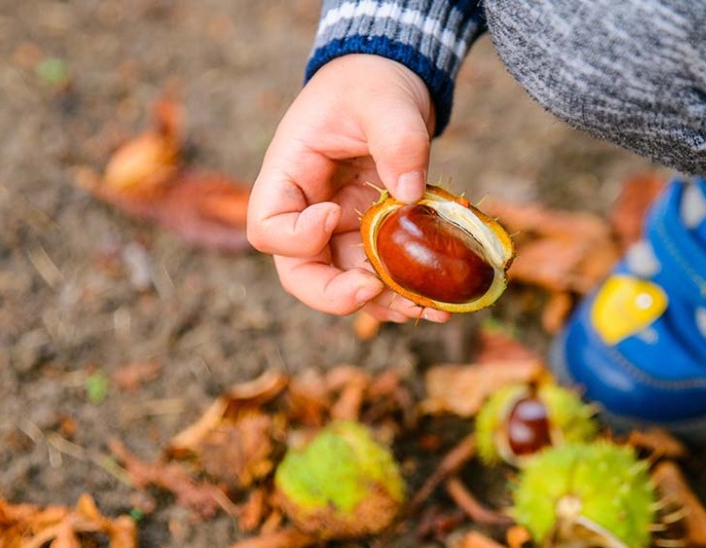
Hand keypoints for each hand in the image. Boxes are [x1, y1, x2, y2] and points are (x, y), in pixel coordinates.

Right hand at [248, 54, 450, 322]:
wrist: (390, 83)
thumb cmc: (371, 84)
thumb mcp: (384, 99)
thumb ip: (398, 139)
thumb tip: (410, 196)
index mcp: (288, 176)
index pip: (268, 227)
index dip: (297, 236)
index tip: (334, 212)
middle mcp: (308, 212)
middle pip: (301, 273)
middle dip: (335, 293)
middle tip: (374, 290)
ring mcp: (340, 230)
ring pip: (346, 284)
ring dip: (382, 302)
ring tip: (425, 306)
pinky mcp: (372, 238)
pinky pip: (380, 277)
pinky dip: (404, 294)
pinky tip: (438, 302)